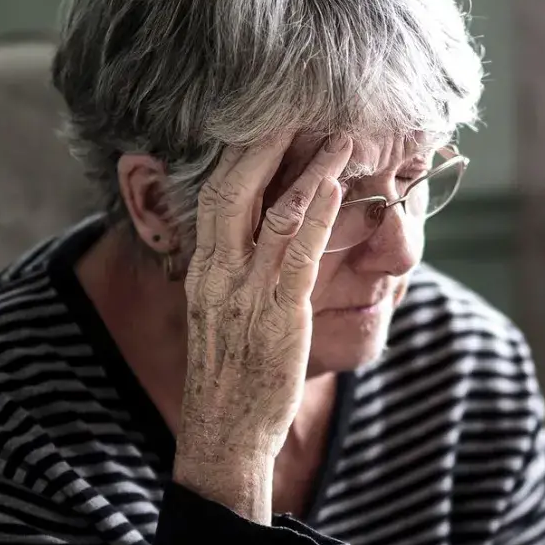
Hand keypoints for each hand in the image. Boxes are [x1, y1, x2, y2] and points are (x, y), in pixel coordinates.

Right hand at [174, 134, 351, 521]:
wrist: (221, 436)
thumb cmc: (229, 380)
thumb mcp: (220, 318)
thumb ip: (232, 278)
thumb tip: (253, 248)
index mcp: (202, 272)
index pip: (215, 198)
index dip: (241, 156)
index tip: (267, 123)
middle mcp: (217, 275)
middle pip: (232, 189)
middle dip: (266, 144)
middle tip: (299, 108)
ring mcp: (244, 294)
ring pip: (272, 214)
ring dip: (310, 170)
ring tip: (342, 138)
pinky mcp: (276, 316)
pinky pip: (295, 254)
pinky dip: (316, 214)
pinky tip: (335, 187)